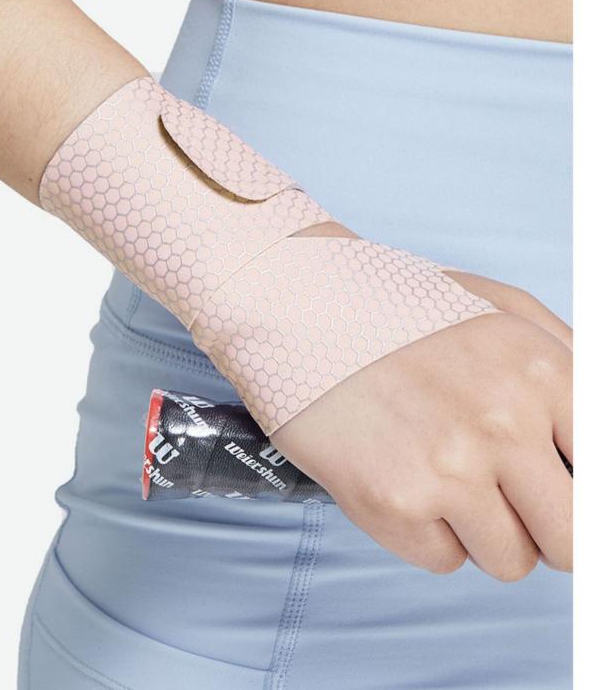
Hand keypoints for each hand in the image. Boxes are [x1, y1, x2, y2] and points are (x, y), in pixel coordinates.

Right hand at [273, 237, 571, 581]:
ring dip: (482, 530)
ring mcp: (447, 468)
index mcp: (542, 371)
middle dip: (546, 529)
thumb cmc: (401, 308)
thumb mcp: (502, 306)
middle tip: (508, 495)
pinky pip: (443, 560)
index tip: (554, 492)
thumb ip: (570, 360)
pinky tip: (401, 475)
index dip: (578, 492)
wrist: (298, 304)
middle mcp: (503, 423)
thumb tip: (592, 437)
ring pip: (510, 562)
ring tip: (441, 472)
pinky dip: (427, 531)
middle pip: (572, 543)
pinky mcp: (392, 502)